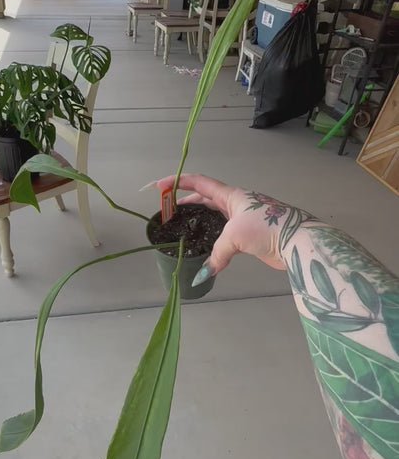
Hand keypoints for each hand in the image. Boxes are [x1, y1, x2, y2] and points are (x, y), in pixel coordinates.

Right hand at [153, 174, 303, 282]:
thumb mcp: (235, 238)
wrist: (298, 240)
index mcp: (232, 196)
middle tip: (170, 208)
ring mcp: (245, 219)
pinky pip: (226, 234)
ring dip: (201, 218)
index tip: (160, 186)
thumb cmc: (266, 228)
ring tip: (185, 224)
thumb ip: (216, 255)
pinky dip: (214, 238)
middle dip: (187, 201)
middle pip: (207, 198)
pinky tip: (208, 246)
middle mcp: (237, 204)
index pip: (200, 183)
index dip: (179, 182)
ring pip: (217, 215)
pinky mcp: (251, 235)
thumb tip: (202, 275)